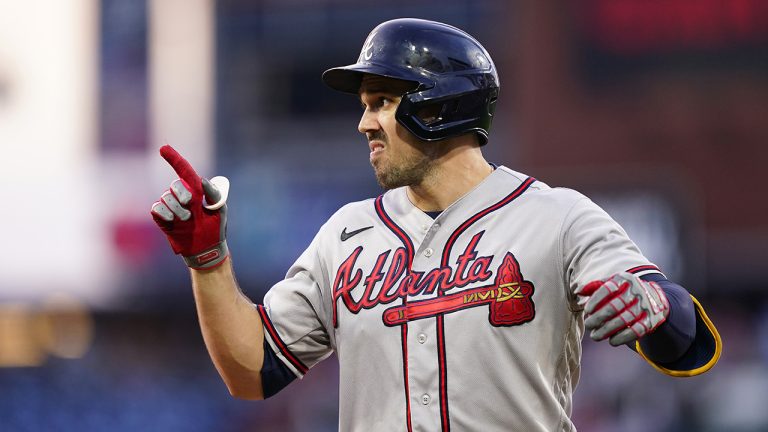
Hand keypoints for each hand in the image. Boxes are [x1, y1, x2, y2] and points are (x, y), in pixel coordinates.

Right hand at [151, 145, 230, 268]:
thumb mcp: (219, 209)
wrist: (206, 249)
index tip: (163, 148)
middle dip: (183, 194)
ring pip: (166, 198)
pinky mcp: (161, 218)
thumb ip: (213, 193)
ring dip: (178, 210)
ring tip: (187, 221)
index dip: (174, 159)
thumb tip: (201, 180)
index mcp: (195, 190)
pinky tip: (174, 222)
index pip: (184, 171)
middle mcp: (181, 196)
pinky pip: (157, 209)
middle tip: (192, 207)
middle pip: (174, 185)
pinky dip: (166, 215)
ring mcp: (170, 206)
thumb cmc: (215, 228)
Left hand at [576, 272, 668, 345]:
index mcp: (624, 279)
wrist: (656, 297)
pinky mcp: (652, 319)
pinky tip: (612, 341)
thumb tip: (579, 292)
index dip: (595, 300)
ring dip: (607, 330)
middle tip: (588, 325)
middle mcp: (636, 291)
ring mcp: (645, 305)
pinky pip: (636, 330)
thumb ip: (596, 286)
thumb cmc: (625, 290)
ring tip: (595, 336)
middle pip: (614, 307)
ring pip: (624, 320)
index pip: (607, 289)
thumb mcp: (613, 283)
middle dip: (598, 318)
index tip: (587, 311)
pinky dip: (623, 337)